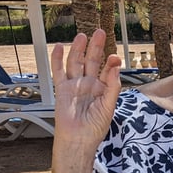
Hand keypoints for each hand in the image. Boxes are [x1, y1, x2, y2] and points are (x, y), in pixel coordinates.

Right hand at [51, 29, 121, 149]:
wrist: (78, 139)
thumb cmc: (95, 128)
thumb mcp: (109, 106)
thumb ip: (112, 86)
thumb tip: (115, 67)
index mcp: (103, 89)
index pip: (108, 71)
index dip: (111, 62)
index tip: (114, 57)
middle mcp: (89, 85)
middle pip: (92, 61)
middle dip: (96, 47)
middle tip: (100, 33)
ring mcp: (75, 85)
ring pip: (76, 62)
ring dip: (79, 49)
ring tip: (83, 36)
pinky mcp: (62, 89)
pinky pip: (59, 71)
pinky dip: (58, 59)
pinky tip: (60, 47)